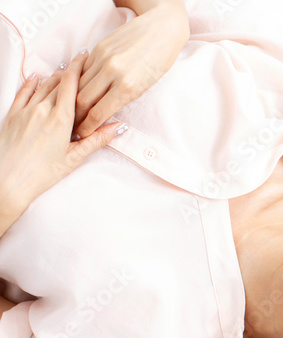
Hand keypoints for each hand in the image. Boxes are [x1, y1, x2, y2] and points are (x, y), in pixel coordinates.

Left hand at [0, 54, 120, 229]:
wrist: (9, 180)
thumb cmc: (42, 173)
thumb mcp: (74, 158)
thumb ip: (96, 140)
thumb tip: (116, 128)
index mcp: (60, 119)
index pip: (70, 85)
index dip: (78, 68)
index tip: (84, 56)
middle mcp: (42, 109)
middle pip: (58, 83)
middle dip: (69, 72)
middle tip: (79, 64)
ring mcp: (26, 110)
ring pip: (42, 86)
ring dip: (54, 77)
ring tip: (63, 72)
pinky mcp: (13, 114)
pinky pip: (23, 92)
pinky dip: (31, 83)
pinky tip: (36, 78)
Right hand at [74, 1, 188, 137]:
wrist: (163, 28)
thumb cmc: (160, 61)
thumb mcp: (147, 86)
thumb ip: (125, 98)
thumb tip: (105, 112)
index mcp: (129, 87)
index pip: (98, 113)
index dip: (87, 127)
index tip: (82, 134)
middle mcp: (113, 72)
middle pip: (82, 100)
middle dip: (75, 116)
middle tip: (72, 125)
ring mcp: (103, 58)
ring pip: (78, 84)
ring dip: (72, 99)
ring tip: (70, 110)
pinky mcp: (99, 47)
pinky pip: (83, 69)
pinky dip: (78, 81)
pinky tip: (76, 89)